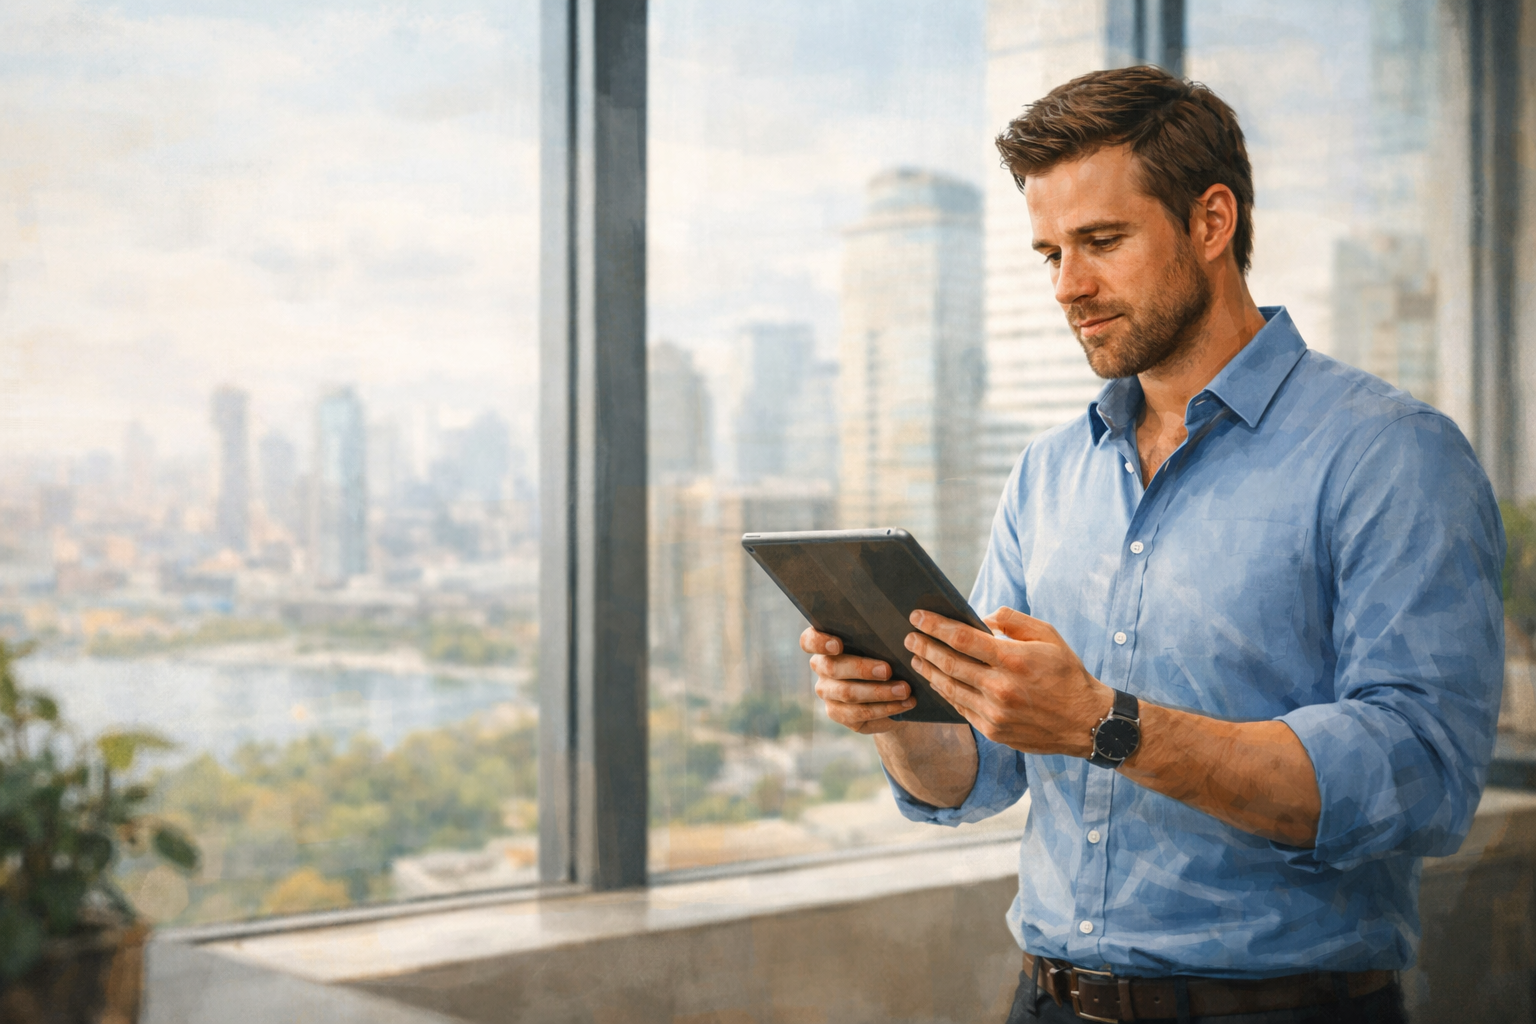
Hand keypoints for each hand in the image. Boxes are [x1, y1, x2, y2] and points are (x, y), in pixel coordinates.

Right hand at [801, 627, 915, 734]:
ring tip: (904, 691)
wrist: (895, 688)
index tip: (838, 645)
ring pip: (847, 693)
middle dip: (862, 669)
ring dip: (879, 692)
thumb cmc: (887, 655)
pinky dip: (885, 708)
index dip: (819, 642)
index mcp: (826, 644)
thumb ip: (879, 637)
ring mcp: (828, 692)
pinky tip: (903, 704)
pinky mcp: (838, 714)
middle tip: (888, 670)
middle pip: (832, 668)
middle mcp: (822, 667)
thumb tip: (895, 634)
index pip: (809, 641)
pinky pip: (859, 713)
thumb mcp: (882, 643)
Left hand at [903, 606, 1111, 756]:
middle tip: (909, 637)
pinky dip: (945, 692)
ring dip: (928, 671)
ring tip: (916, 657)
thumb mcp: (1049, 636)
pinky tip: (937, 681)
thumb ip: (1013, 621)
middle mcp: (1001, 687)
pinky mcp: (993, 731)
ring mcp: (995, 713)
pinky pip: (960, 708)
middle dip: (924, 647)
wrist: (1086, 722)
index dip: (935, 625)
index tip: (918, 616)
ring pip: (949, 688)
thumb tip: (981, 618)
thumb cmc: (1067, 673)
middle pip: (949, 663)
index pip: (962, 638)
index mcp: (1014, 660)